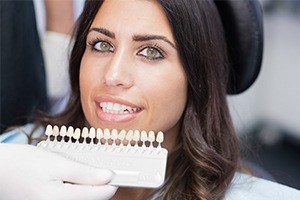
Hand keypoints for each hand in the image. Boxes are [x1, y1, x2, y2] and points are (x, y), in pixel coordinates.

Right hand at [0, 143, 117, 199]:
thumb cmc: (21, 164)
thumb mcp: (56, 163)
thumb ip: (84, 173)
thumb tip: (108, 177)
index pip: (99, 195)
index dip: (111, 182)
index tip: (120, 172)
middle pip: (91, 199)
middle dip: (97, 184)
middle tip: (97, 168)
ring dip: (85, 187)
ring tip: (77, 172)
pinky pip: (69, 199)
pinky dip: (75, 190)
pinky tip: (69, 179)